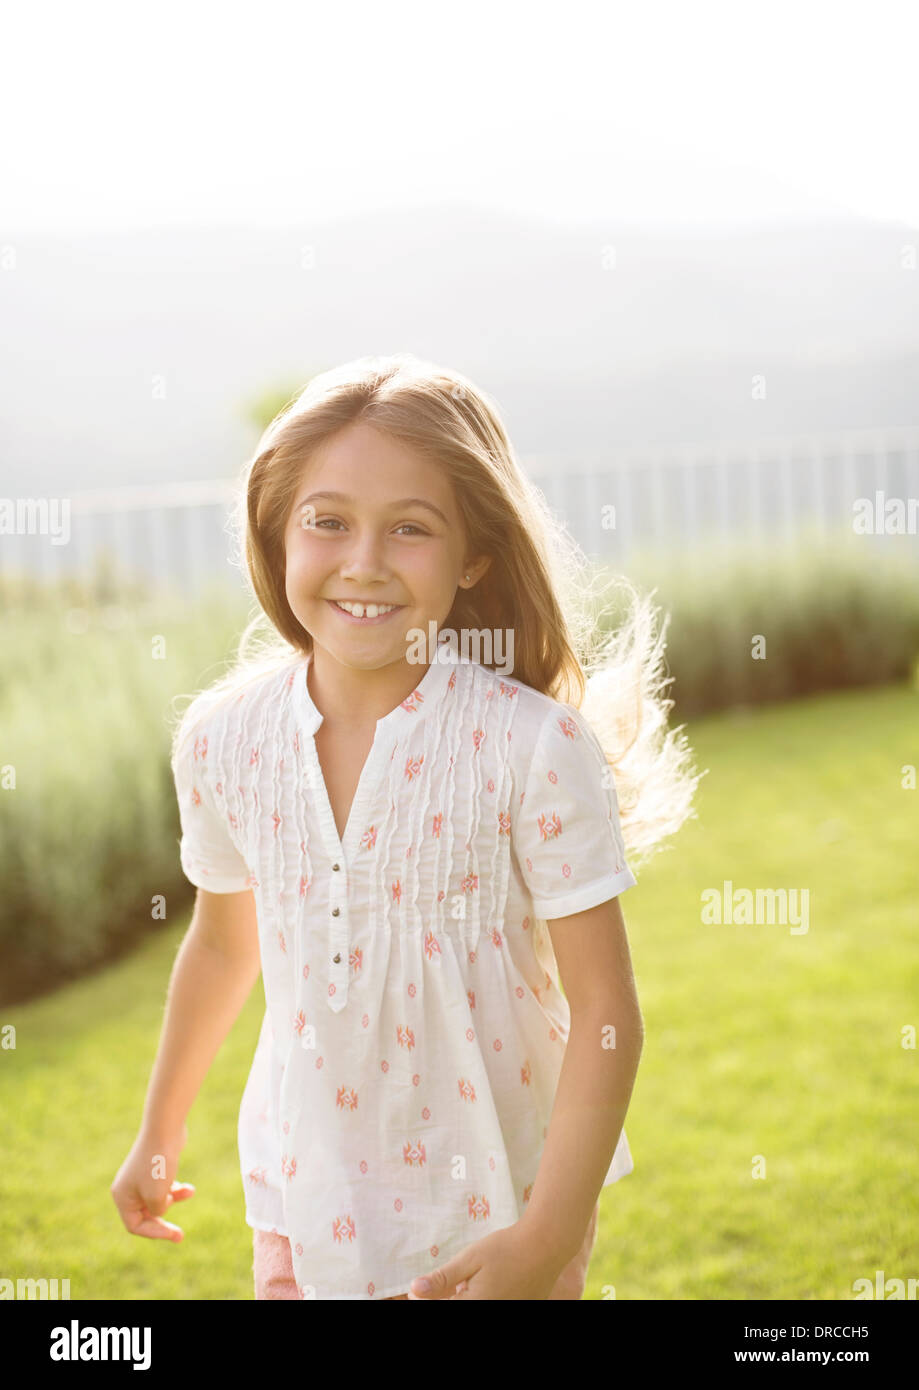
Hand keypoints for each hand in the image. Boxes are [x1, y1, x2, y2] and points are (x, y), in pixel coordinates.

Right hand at [110, 1123, 194, 1241]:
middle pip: (145, 1216)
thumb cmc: (159, 1163)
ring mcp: (141, 1177)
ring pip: (157, 1201)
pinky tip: (188, 1189)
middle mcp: (128, 1188)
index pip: (134, 1225)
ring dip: (173, 1201)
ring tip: (187, 1192)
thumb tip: (159, 1210)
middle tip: (180, 1235)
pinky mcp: (155, 1168)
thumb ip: (157, 1211)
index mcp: (122, 1196)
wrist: (165, 1128)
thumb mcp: (157, 1196)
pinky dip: (176, 1190)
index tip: (173, 1233)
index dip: (154, 1232)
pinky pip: (164, 1187)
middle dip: (163, 1222)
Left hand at [407, 1221, 565, 1299]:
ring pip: (476, 1305)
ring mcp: (506, 1311)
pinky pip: (493, 1304)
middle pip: (460, 1306)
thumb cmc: (507, 1248)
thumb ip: (442, 1279)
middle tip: (457, 1280)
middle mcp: (491, 1312)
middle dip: (451, 1296)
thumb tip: (414, 1290)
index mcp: (475, 1305)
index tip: (421, 1288)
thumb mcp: (470, 1258)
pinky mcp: (518, 1308)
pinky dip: (485, 1296)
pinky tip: (490, 1283)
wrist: (547, 1245)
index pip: (441, 1307)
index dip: (427, 1299)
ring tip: (474, 1280)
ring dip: (467, 1296)